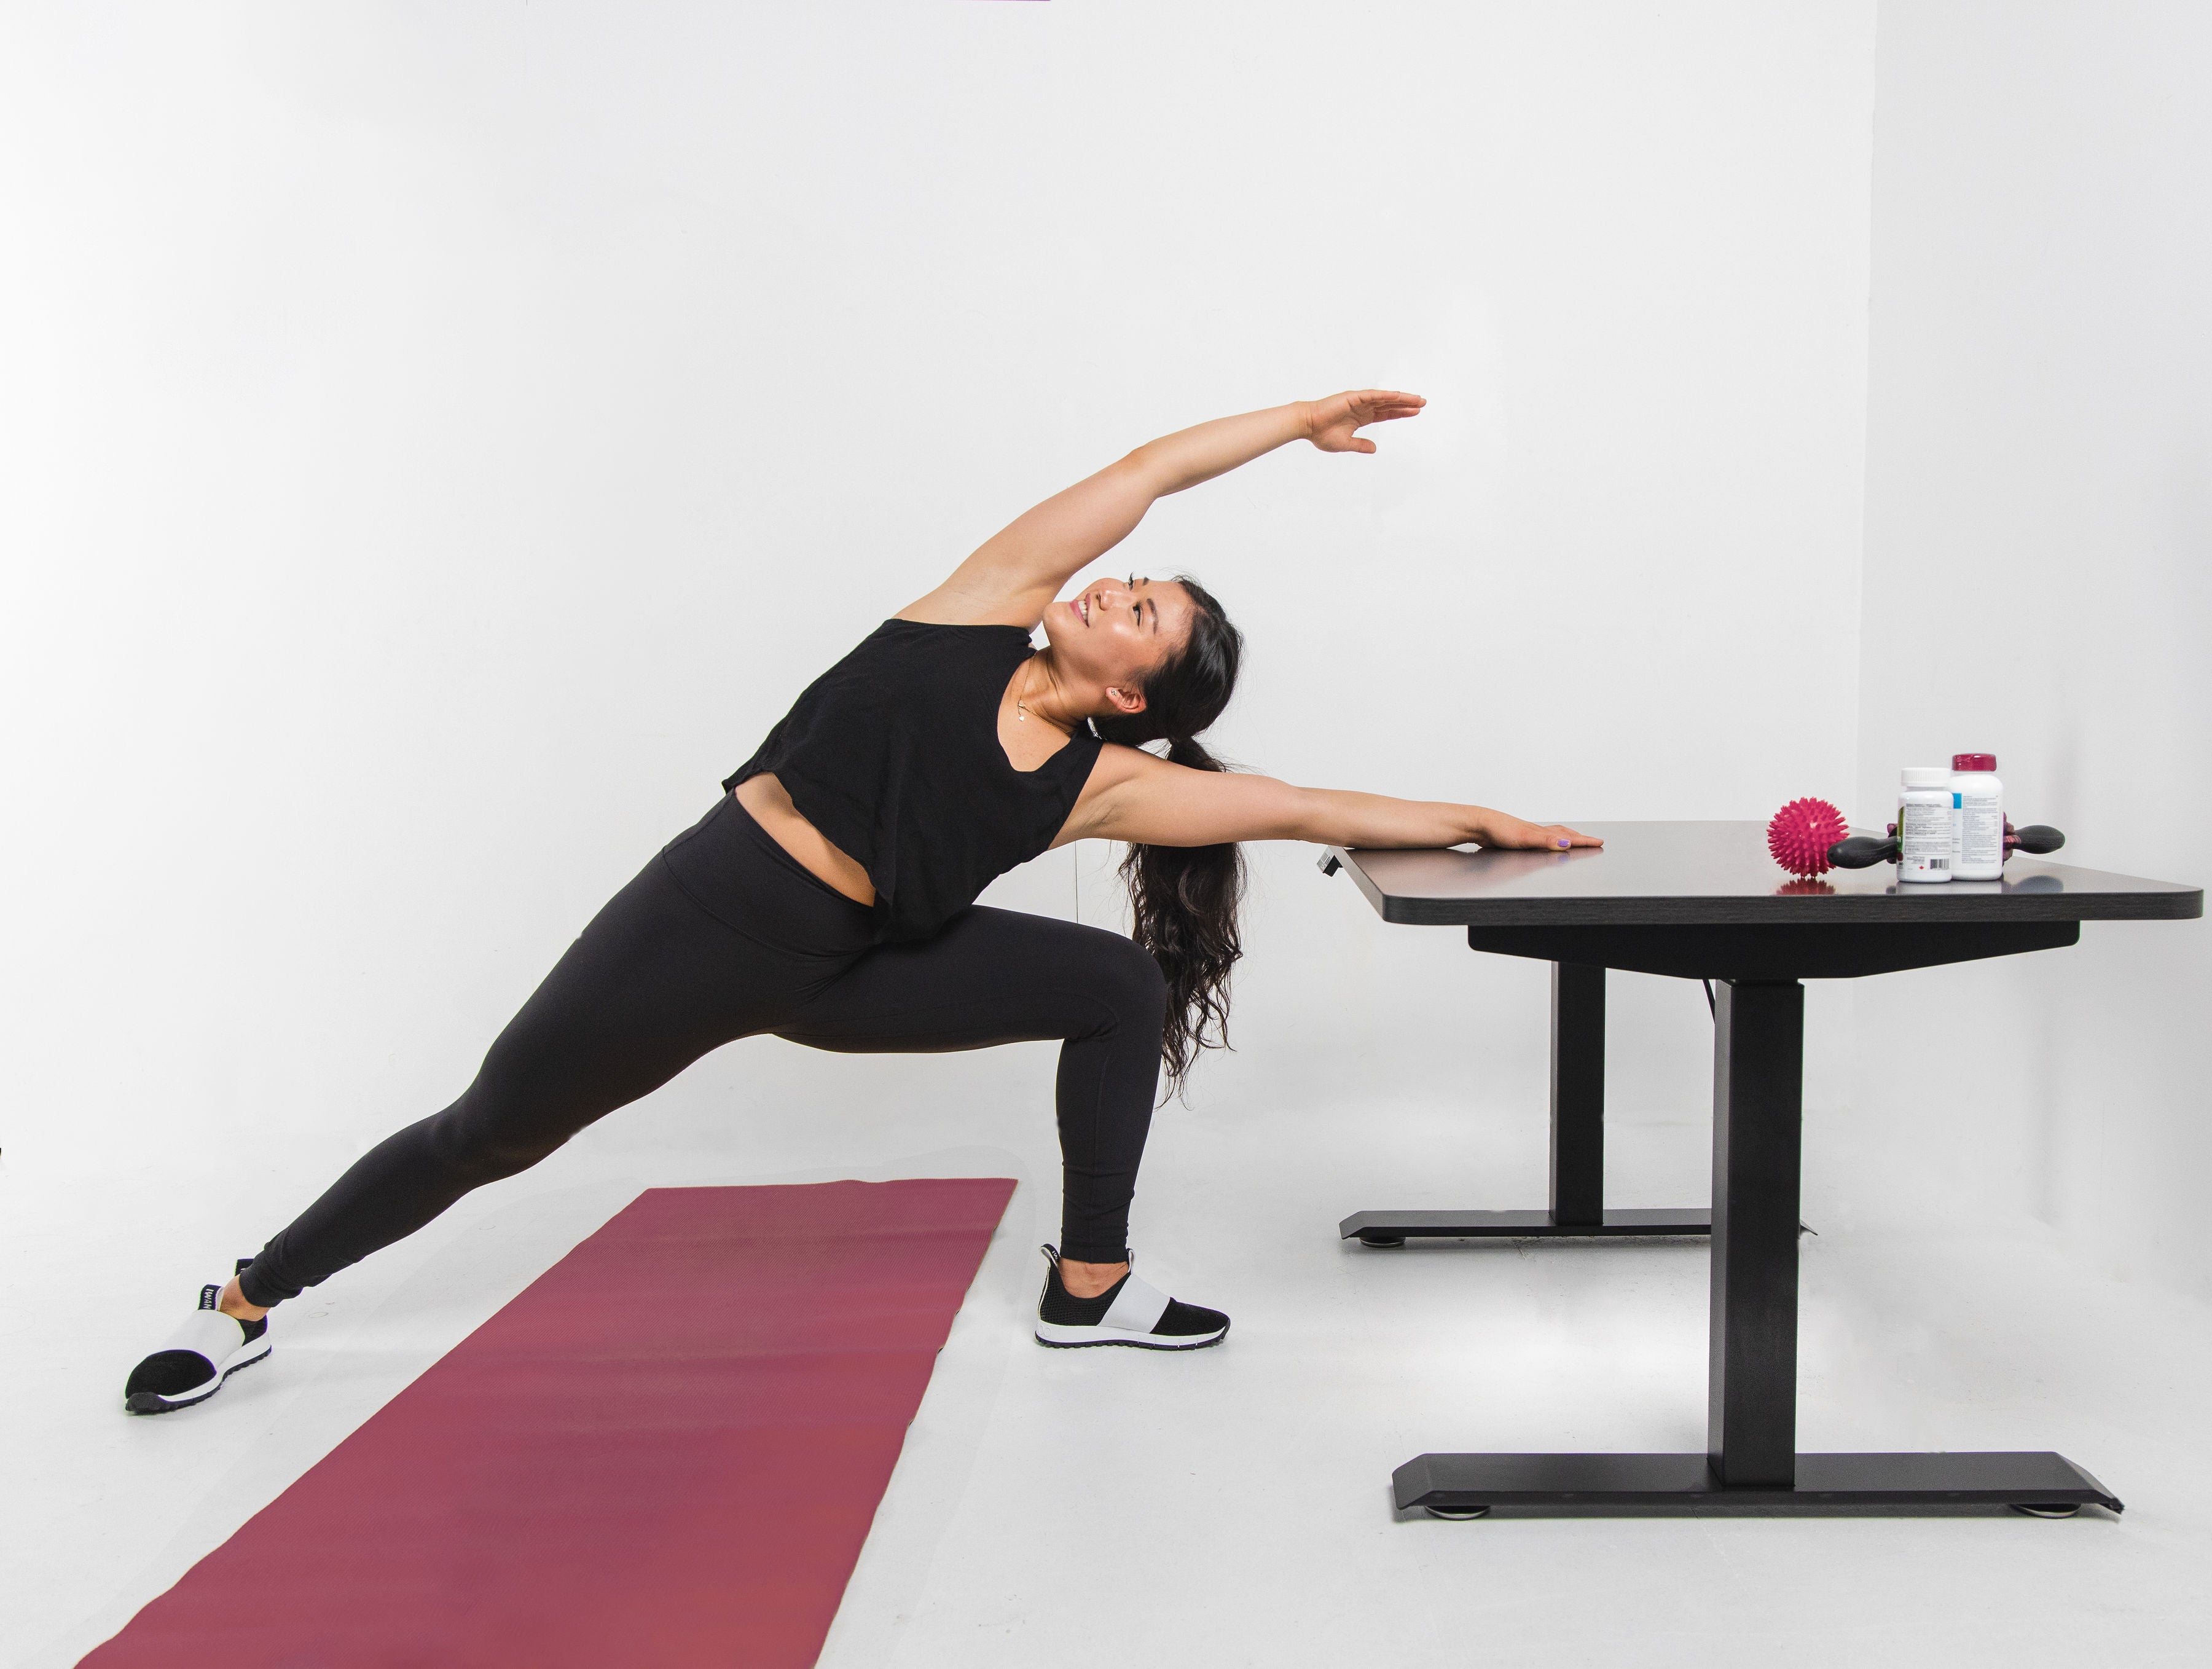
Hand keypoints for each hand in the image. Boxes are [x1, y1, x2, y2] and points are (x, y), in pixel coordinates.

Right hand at [1303, 389, 1425, 453]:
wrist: (1307, 425)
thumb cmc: (1322, 434)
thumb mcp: (1346, 443)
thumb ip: (1361, 445)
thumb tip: (1375, 449)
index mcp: (1361, 417)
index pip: (1386, 413)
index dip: (1400, 412)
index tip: (1415, 412)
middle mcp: (1362, 407)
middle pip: (1389, 404)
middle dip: (1406, 404)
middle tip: (1423, 403)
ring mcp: (1358, 401)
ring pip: (1385, 398)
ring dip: (1401, 398)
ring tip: (1417, 399)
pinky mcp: (1353, 397)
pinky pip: (1373, 395)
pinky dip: (1386, 395)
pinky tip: (1399, 395)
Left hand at [1479, 814, 1602, 851]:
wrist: (1477, 824)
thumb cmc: (1499, 830)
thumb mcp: (1526, 837)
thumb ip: (1547, 841)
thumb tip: (1567, 843)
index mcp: (1541, 832)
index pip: (1568, 837)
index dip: (1584, 841)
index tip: (1599, 842)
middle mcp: (1536, 832)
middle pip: (1562, 833)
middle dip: (1579, 838)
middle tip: (1592, 840)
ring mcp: (1526, 834)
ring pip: (1550, 835)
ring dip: (1564, 837)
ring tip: (1572, 839)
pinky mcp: (1516, 839)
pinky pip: (1539, 840)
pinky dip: (1547, 841)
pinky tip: (1542, 844)